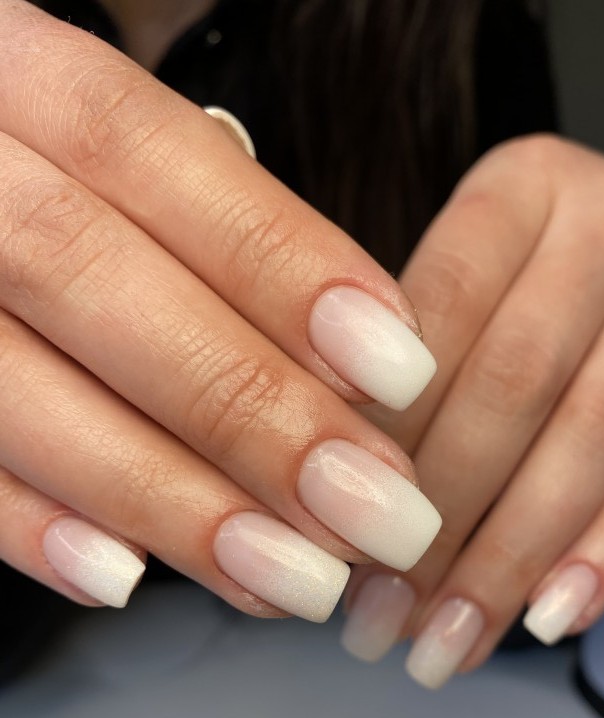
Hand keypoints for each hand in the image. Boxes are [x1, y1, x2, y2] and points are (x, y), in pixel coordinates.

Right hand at [0, 2, 440, 619]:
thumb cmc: (74, 196)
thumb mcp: (140, 177)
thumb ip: (224, 243)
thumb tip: (362, 371)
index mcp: (22, 85)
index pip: (152, 154)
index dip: (282, 267)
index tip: (398, 373)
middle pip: (86, 276)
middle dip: (249, 411)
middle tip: (373, 514)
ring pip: (15, 387)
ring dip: (169, 498)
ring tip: (292, 576)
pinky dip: (35, 528)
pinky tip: (129, 579)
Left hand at [343, 135, 603, 685]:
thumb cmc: (525, 277)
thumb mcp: (459, 277)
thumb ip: (394, 364)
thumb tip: (318, 501)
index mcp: (521, 184)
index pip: (436, 316)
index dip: (381, 439)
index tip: (330, 538)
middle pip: (515, 387)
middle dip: (438, 522)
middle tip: (379, 617)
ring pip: (593, 439)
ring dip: (513, 559)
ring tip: (450, 641)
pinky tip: (553, 616)